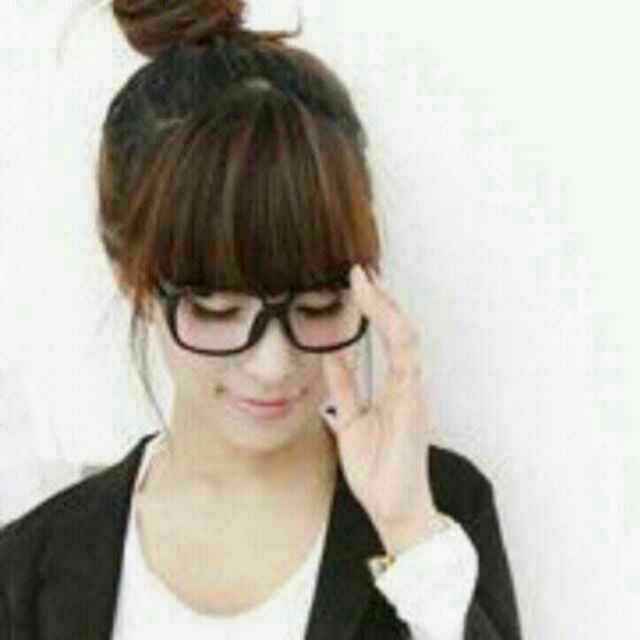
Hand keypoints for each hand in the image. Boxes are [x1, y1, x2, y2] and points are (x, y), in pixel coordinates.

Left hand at [321, 264, 442, 549]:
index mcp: (393, 386)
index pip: (385, 338)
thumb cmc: (377, 467)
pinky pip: (405, 360)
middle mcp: (406, 383)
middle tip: (359, 271)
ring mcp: (412, 391)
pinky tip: (376, 311)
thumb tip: (332, 356)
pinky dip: (392, 332)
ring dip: (385, 307)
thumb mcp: (350, 418)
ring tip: (365, 282)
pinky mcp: (413, 403)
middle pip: (398, 329)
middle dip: (380, 298)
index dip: (372, 310)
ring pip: (405, 336)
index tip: (353, 284)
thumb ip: (345, 387)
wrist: (392, 507)